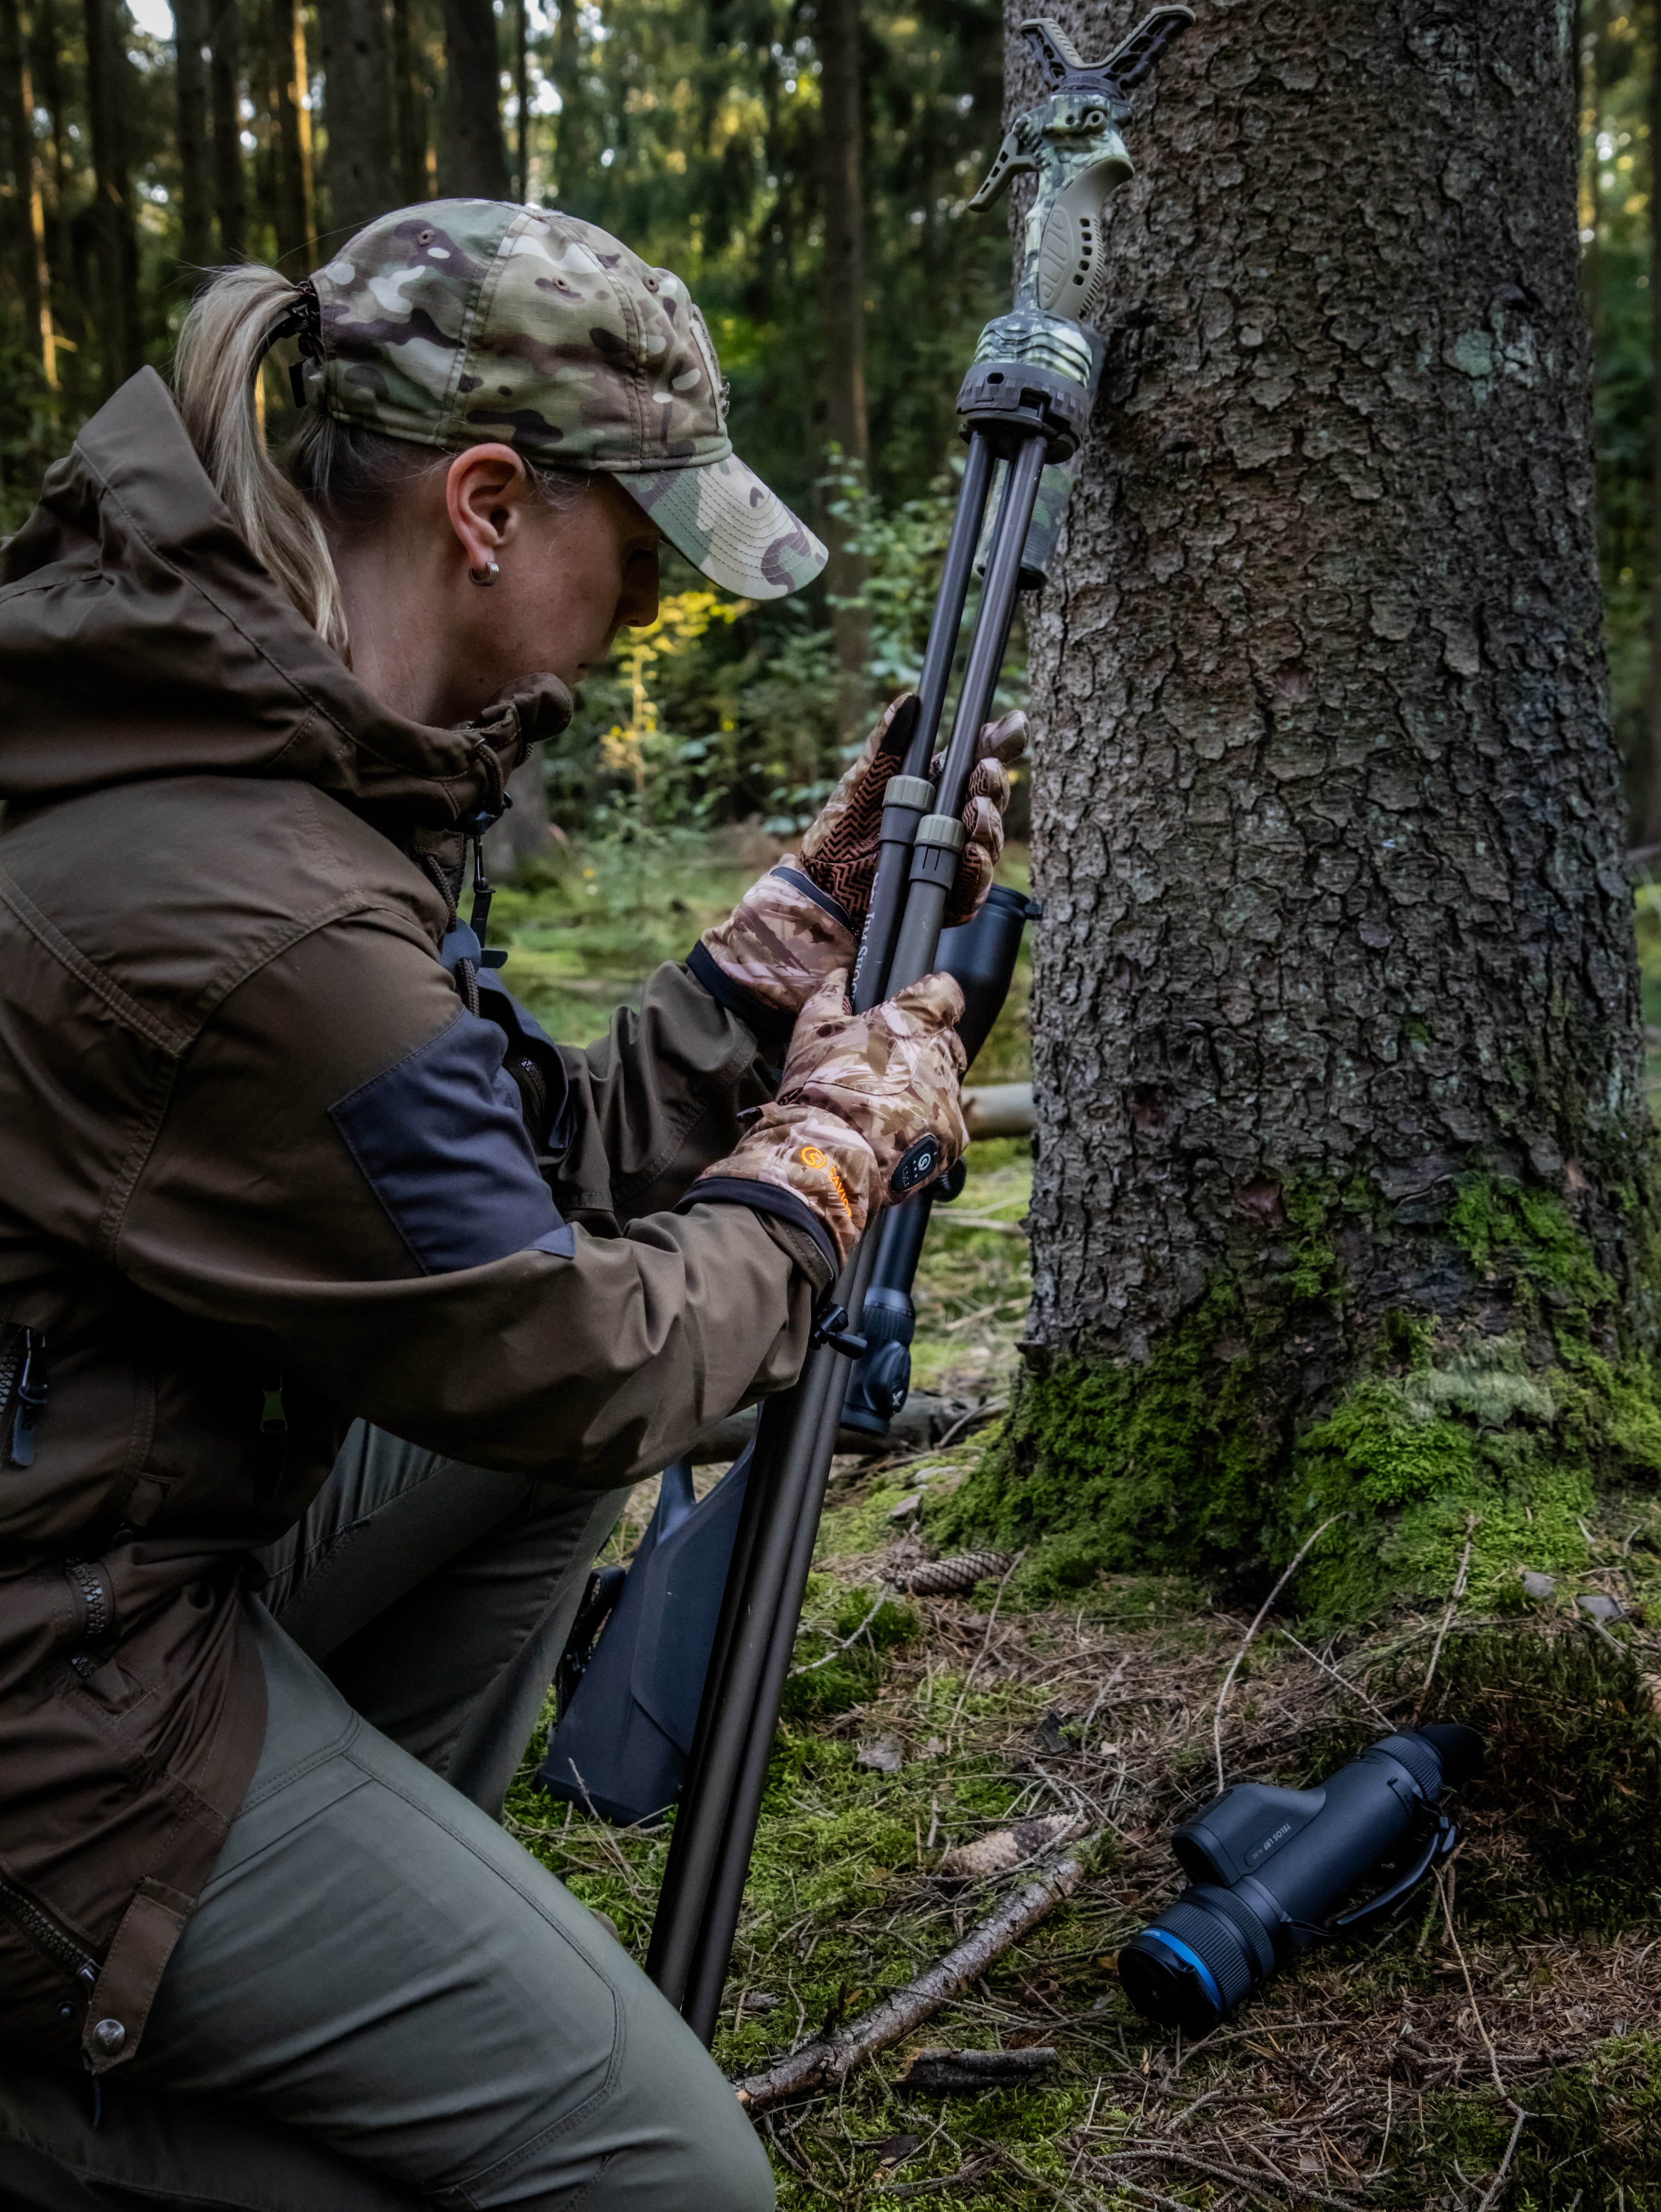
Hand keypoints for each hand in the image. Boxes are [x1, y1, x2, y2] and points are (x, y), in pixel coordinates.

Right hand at [690, 967, 968, 1264]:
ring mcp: (950, 1098)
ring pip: (945, 1085)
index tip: (918, 1008)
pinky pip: (946, 1124)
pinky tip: (896, 1135)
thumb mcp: (812, 1033)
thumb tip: (839, 974)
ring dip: (923, 1091)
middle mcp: (940, 1056)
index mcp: (912, 1024)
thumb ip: (829, 997)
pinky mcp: (954, 1136)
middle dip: (924, 1050)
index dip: (933, 998)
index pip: (945, 994)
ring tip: (885, 1109)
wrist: (827, 1155)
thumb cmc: (818, 1087)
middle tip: (890, 1068)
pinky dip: (926, 1128)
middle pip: (947, 1042)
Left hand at [797, 695, 1026, 928]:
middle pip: (989, 799)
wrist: (817, 891)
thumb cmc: (836, 835)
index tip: (1013, 726)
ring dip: (987, 824)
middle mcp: (949, 823)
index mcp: (933, 789)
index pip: (974, 761)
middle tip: (987, 769)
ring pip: (987, 840)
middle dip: (993, 782)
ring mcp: (953, 861)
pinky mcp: (950, 900)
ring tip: (976, 809)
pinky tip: (972, 852)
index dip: (995, 743)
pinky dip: (976, 870)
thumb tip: (909, 701)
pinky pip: (974, 887)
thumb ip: (884, 747)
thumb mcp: (859, 785)